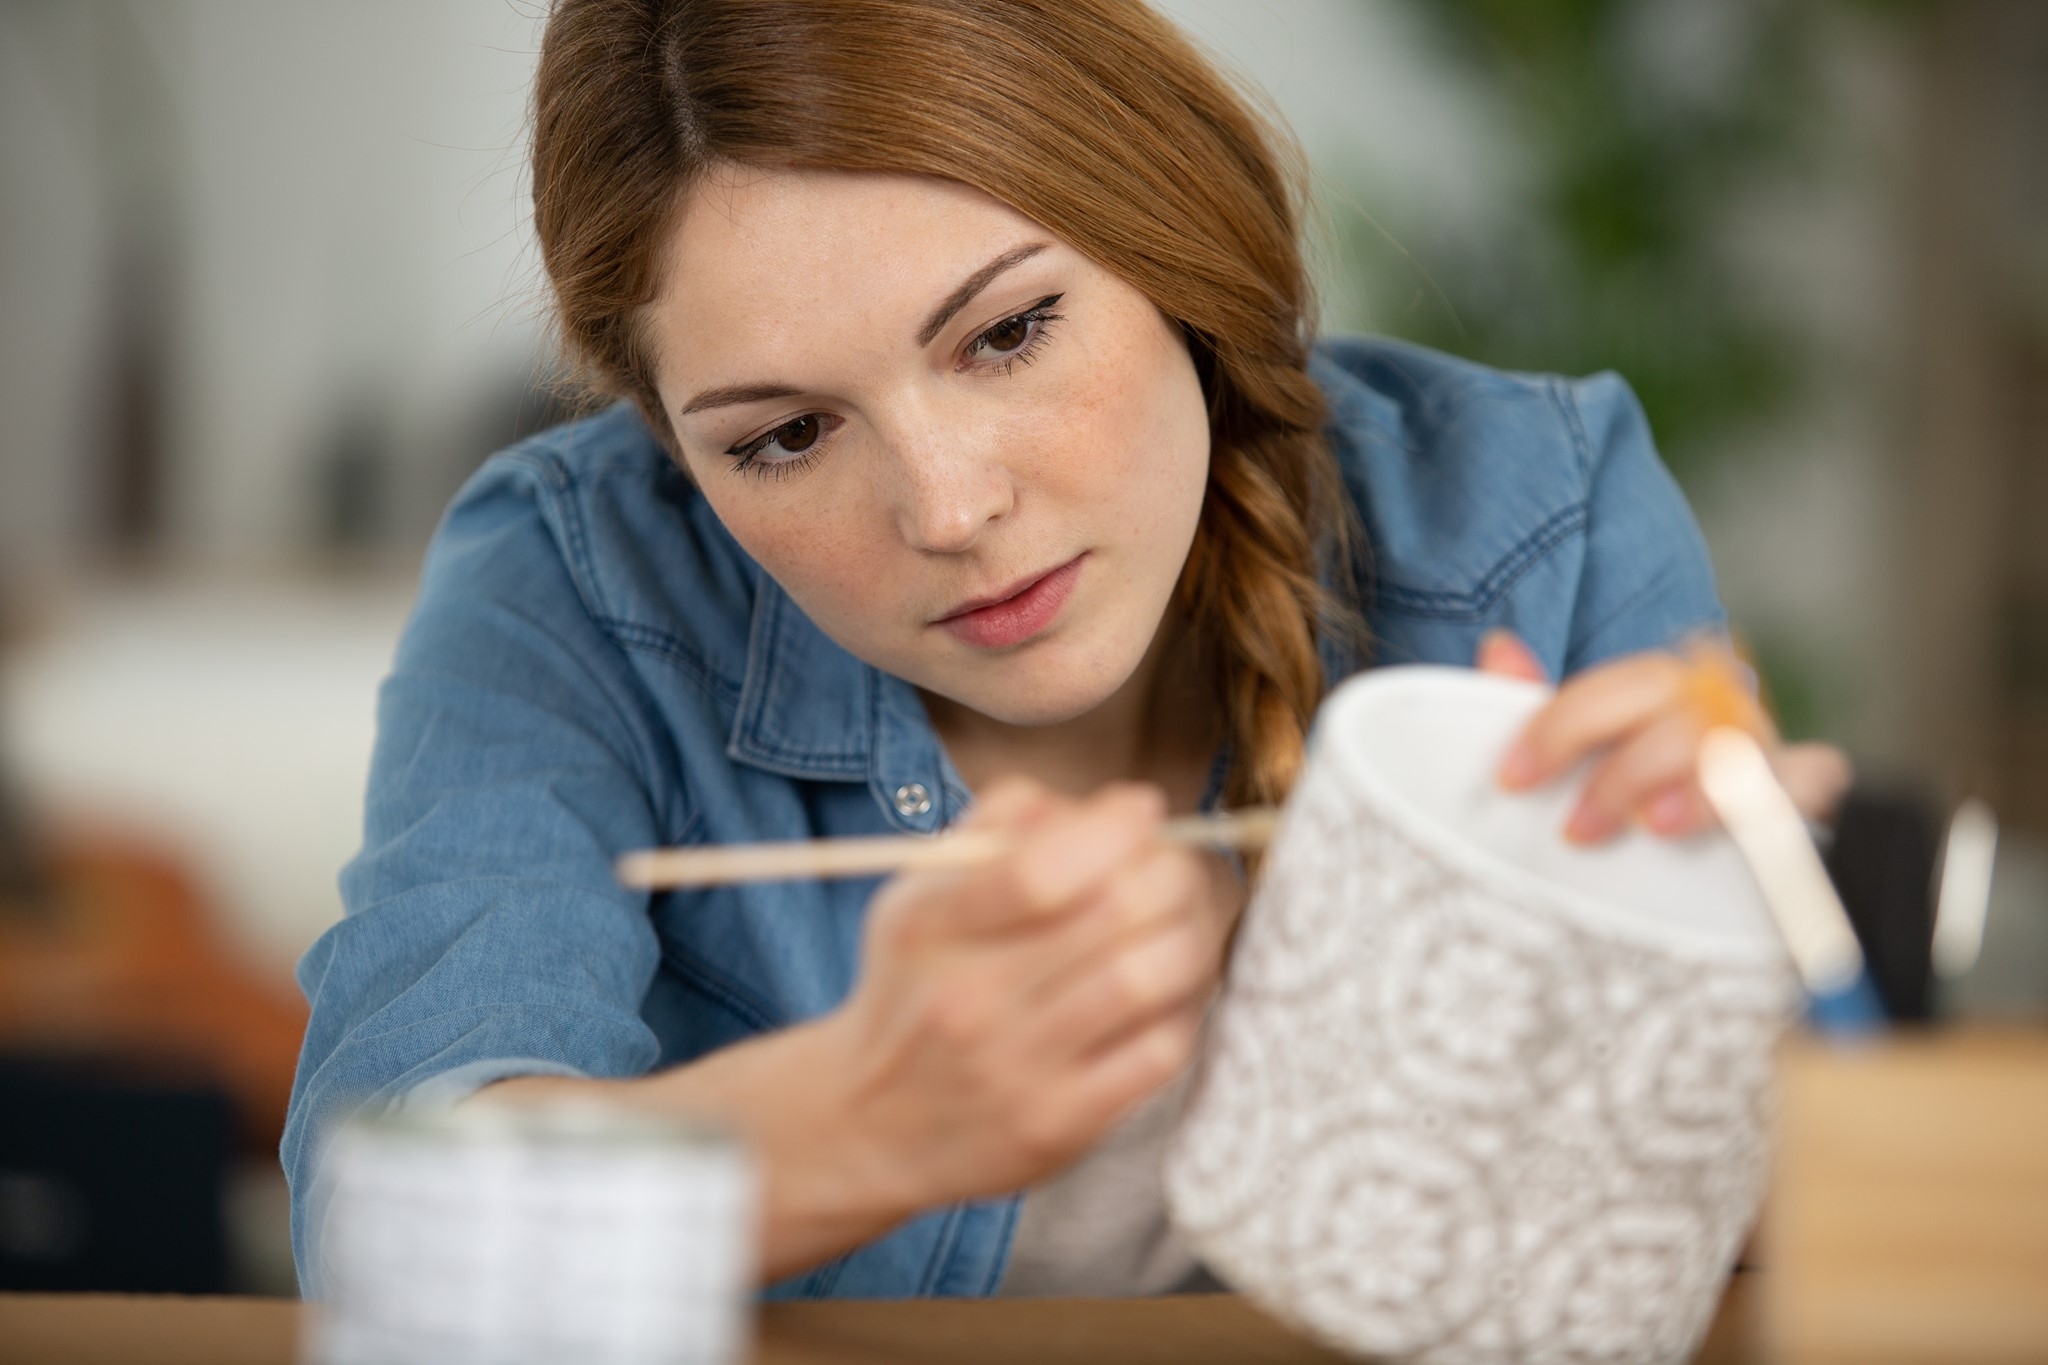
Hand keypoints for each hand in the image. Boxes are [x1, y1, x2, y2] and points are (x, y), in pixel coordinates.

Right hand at [825, 777, 1239, 1213]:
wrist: (869, 1125)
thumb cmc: (915, 988)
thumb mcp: (920, 893)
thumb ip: (997, 826)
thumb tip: (1099, 807)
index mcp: (930, 927)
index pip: (1038, 870)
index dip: (1113, 828)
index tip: (1140, 810)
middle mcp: (968, 1000)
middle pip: (1115, 913)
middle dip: (1170, 871)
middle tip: (1174, 865)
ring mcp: (1016, 1069)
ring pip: (1149, 978)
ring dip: (1189, 934)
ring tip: (1181, 923)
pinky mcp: (1058, 1125)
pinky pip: (1158, 1050)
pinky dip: (1183, 1007)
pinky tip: (1167, 994)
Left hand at [1477, 630, 1851, 842]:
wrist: (1710, 868)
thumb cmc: (1632, 798)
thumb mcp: (1582, 758)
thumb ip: (1541, 711)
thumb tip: (1500, 648)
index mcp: (1665, 693)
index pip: (1625, 684)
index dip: (1565, 724)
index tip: (1513, 778)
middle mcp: (1718, 711)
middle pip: (1687, 709)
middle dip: (1625, 769)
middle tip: (1576, 830)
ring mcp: (1764, 752)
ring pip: (1742, 744)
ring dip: (1698, 786)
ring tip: (1655, 829)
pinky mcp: (1801, 798)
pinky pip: (1814, 782)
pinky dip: (1789, 796)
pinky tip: (1751, 831)